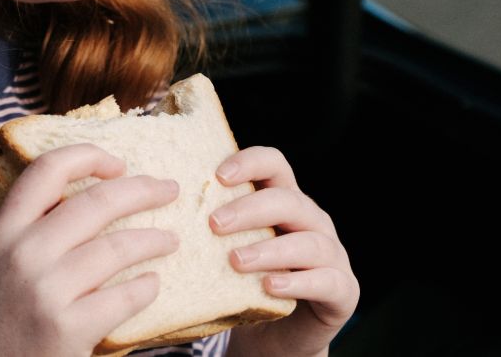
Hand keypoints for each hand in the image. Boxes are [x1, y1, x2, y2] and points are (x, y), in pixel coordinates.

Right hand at [0, 143, 180, 356]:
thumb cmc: (1, 313)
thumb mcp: (0, 259)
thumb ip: (34, 226)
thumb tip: (99, 191)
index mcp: (4, 231)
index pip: (47, 170)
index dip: (89, 156)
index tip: (118, 164)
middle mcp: (22, 254)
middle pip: (96, 202)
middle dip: (142, 190)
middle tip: (169, 189)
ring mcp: (45, 292)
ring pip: (117, 247)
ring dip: (154, 239)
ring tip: (170, 240)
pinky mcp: (67, 329)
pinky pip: (123, 297)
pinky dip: (146, 287)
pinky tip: (152, 284)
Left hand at [210, 146, 358, 356]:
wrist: (276, 337)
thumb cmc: (247, 285)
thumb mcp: (229, 249)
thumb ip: (212, 228)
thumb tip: (158, 208)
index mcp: (285, 201)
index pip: (274, 165)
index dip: (250, 163)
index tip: (218, 176)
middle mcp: (312, 221)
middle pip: (288, 200)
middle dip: (250, 209)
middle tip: (214, 224)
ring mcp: (332, 254)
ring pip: (308, 242)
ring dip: (270, 249)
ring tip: (235, 261)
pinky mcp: (342, 290)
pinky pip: (326, 280)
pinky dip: (298, 281)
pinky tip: (269, 286)